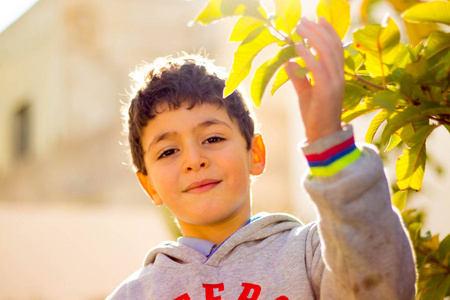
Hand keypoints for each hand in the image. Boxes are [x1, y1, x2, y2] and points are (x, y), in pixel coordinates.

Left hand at [285, 17, 344, 141]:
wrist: (322, 136)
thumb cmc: (314, 115)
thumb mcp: (305, 92)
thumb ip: (298, 77)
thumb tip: (288, 62)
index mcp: (337, 76)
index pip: (337, 47)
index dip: (329, 31)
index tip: (318, 18)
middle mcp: (340, 77)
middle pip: (332, 46)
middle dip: (318, 30)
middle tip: (303, 20)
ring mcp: (335, 83)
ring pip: (327, 53)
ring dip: (312, 37)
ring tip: (299, 27)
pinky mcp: (327, 91)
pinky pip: (318, 68)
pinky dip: (308, 55)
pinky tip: (298, 46)